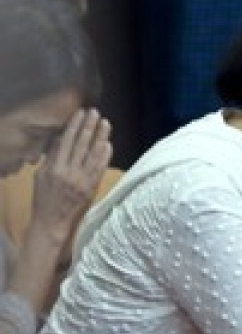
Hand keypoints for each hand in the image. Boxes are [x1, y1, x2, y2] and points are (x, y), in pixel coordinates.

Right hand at [30, 109, 111, 242]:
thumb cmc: (44, 198)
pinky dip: (104, 156)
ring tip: (105, 123)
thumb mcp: (41, 176)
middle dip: (88, 126)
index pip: (65, 141)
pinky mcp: (91, 188)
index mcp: (53, 168)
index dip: (74, 126)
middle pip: (80, 144)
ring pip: (92, 154)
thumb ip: (51, 158)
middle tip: (95, 112)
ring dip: (100, 137)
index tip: (80, 113)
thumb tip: (61, 139)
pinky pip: (99, 168)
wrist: (51, 222)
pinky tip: (108, 144)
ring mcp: (80, 180)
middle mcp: (67, 172)